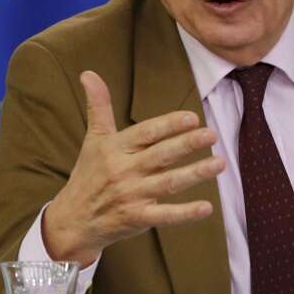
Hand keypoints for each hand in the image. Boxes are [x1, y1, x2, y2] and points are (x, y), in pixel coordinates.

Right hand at [42, 70, 225, 265]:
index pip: (145, 133)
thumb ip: (99, 107)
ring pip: (168, 183)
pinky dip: (185, 213)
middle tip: (211, 135)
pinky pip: (164, 216)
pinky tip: (207, 207)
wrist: (73, 220)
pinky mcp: (137, 218)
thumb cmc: (88, 175)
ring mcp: (131, 196)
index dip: (168, 125)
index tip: (192, 118)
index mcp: (115, 149)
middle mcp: (123, 170)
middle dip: (187, 144)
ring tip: (219, 163)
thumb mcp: (93, 140)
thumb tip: (88, 73)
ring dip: (195, 173)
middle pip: (160, 155)